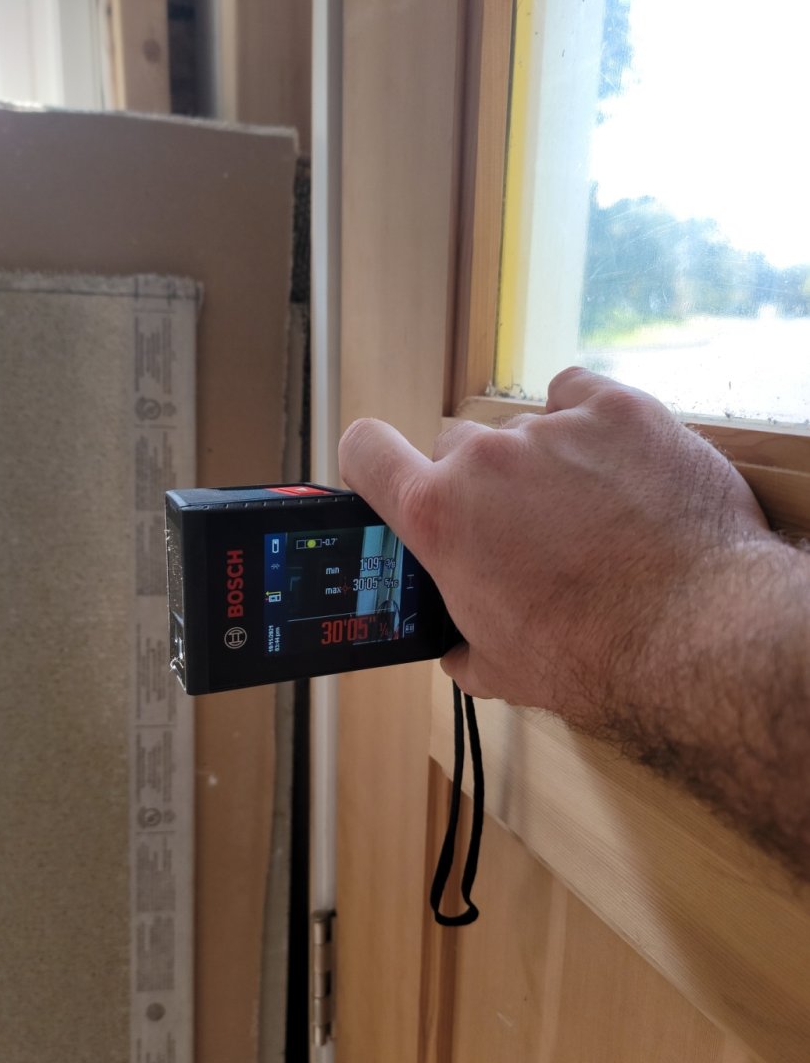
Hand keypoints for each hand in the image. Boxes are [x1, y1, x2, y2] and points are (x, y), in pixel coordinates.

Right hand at [338, 367, 771, 726]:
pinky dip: (587, 421)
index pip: (366, 452)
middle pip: (458, 446)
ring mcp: (552, 428)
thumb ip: (459, 641)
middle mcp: (485, 460)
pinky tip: (612, 462)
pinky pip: (577, 392)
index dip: (374, 461)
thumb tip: (456, 645)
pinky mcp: (618, 410)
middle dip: (482, 481)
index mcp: (439, 517)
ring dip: (544, 461)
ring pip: (525, 427)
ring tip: (590, 510)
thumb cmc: (595, 657)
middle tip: (523, 526)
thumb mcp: (500, 669)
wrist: (695, 634)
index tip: (392, 471)